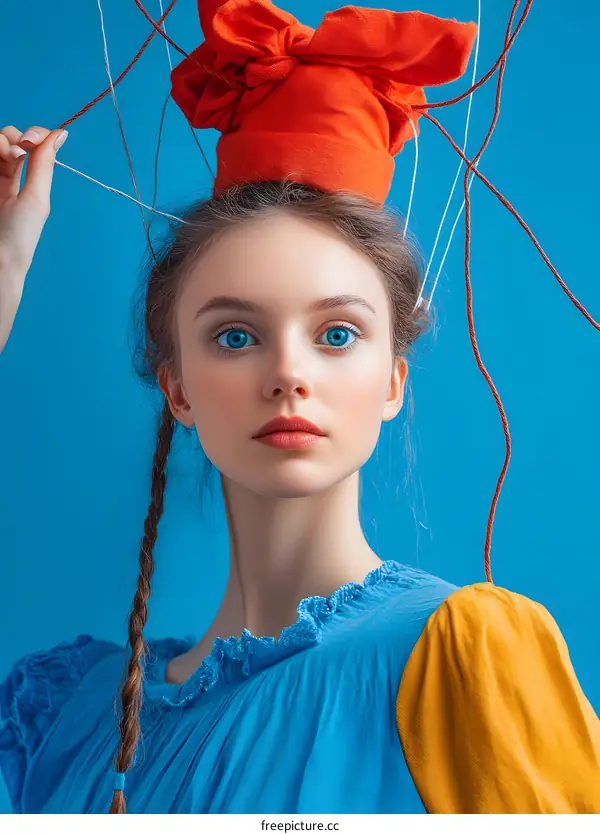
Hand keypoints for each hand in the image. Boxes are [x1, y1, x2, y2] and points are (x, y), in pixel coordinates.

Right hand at [0, 125, 67, 273]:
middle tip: (15, 153)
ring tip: (4, 157)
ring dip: (0, 141)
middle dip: (12, 136)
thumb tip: (61, 133)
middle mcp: (6, 175)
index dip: (32, 134)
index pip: (30, 144)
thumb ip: (43, 164)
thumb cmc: (20, 234)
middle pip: (8, 138)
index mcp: (27, 180)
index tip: (30, 140)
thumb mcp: (37, 197)